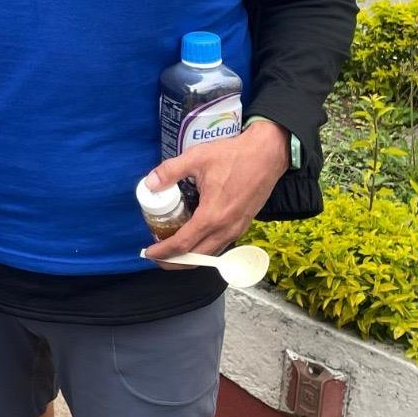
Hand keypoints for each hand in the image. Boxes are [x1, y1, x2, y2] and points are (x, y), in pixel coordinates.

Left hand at [141, 120, 289, 268]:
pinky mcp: (243, 225)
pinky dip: (204, 249)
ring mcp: (237, 229)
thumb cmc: (234, 155)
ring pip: (209, 255)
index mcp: (212, 216)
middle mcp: (225, 228)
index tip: (149, 252)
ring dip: (189, 257)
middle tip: (157, 256)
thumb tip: (150, 184)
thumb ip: (170, 171)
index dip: (163, 252)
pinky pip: (220, 246)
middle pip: (196, 258)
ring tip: (172, 249)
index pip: (182, 244)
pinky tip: (194, 237)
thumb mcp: (197, 158)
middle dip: (174, 262)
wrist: (267, 154)